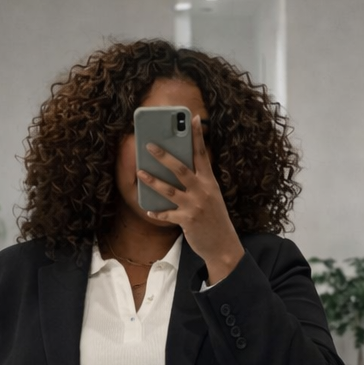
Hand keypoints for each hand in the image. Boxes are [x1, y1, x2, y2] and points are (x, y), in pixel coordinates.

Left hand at [138, 114, 244, 282]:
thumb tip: (177, 170)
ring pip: (169, 190)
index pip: (202, 154)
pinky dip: (157, 212)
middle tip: (149, 145)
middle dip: (164, 156)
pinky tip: (149, 210)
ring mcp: (195, 206)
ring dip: (153, 180)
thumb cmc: (214, 218)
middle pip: (181, 169)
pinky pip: (167, 214)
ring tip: (140, 172)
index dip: (197, 136)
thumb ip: (198, 183)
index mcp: (210, 182)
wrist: (223, 245)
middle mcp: (203, 191)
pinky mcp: (187, 220)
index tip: (194, 119)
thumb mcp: (211, 197)